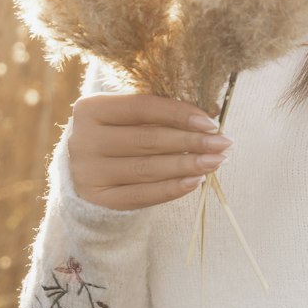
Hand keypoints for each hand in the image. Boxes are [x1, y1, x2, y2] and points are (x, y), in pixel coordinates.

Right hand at [68, 93, 233, 210]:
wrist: (84, 172)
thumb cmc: (116, 135)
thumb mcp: (126, 117)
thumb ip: (159, 112)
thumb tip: (207, 115)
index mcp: (91, 109)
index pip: (142, 107)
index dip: (179, 114)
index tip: (211, 122)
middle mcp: (84, 140)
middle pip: (148, 139)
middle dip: (191, 141)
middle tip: (223, 143)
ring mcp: (89, 172)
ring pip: (148, 168)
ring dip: (188, 165)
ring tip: (216, 162)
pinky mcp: (99, 199)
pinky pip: (142, 195)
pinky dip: (172, 188)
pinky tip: (195, 181)